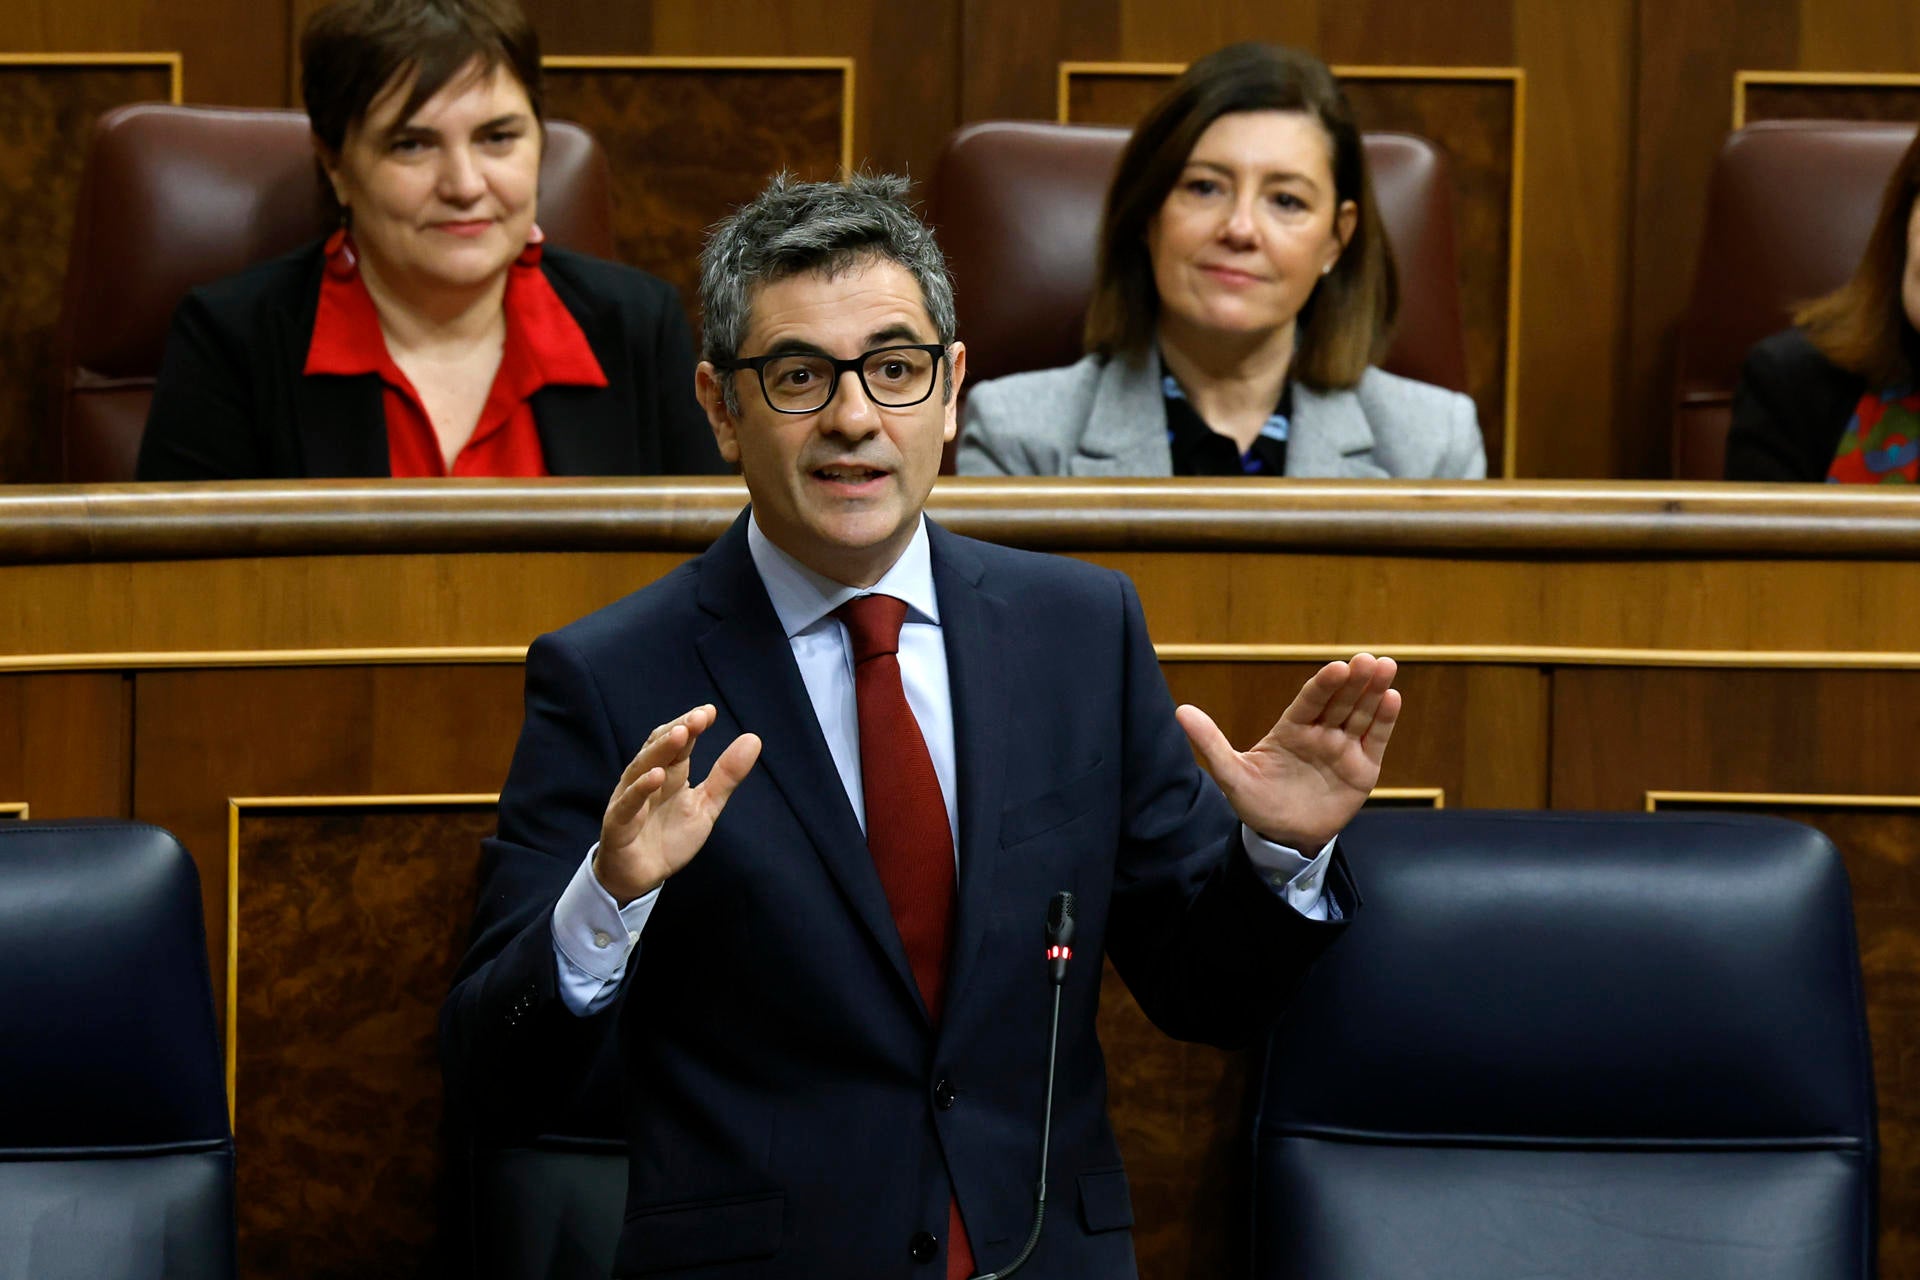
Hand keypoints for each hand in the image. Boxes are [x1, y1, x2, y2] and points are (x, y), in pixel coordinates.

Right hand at [596, 704, 761, 905]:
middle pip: (659, 748)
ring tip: (680, 734)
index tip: (710, 712)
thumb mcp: (706, 806)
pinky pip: (628, 803)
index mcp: (669, 773)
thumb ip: (727, 775)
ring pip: (641, 768)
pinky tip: (657, 776)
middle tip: (699, 717)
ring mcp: (630, 799)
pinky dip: (640, 788)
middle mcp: (647, 780)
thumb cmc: (670, 838)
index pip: (678, 742)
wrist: (642, 877)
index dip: (691, 725)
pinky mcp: (618, 823)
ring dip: (660, 750)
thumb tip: (753, 738)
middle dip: (679, 730)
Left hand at [1175, 654, 1399, 852]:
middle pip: (1339, 702)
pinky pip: (1374, 740)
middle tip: (1367, 660)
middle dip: (1354, 681)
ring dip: (1373, 692)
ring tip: (1385, 667)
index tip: (1336, 667)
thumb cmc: (1257, 803)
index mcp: (1291, 729)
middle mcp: (1320, 733)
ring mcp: (1342, 749)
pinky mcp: (1362, 768)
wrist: (1283, 838)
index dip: (1323, 685)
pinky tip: (1392, 698)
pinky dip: (1384, 721)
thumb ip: (1211, 742)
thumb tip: (1180, 711)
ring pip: (1360, 714)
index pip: (1309, 701)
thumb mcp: (1230, 774)